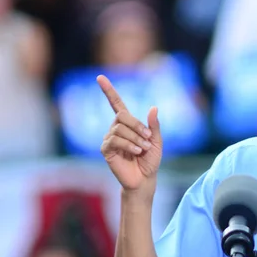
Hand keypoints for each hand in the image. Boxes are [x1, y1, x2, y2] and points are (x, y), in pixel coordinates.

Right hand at [97, 75, 162, 192]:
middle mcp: (116, 128)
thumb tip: (154, 107)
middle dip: (137, 125)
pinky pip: (114, 140)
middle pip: (122, 115)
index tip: (100, 77)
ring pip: (120, 128)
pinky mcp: (106, 150)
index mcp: (128, 124)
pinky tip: (136, 152)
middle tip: (148, 138)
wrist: (144, 178)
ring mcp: (109, 138)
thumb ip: (154, 126)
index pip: (116, 103)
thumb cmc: (150, 160)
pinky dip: (128, 144)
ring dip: (136, 138)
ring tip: (143, 149)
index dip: (108, 90)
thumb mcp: (157, 141)